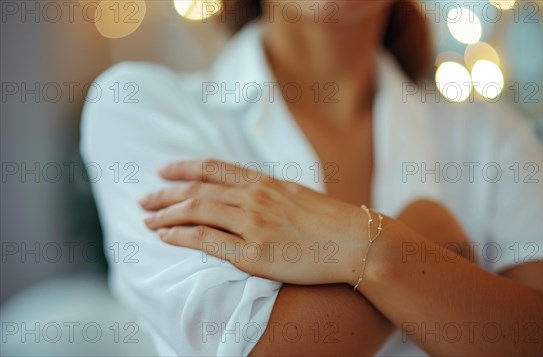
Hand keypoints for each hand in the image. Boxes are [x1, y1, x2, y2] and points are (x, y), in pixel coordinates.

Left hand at [140, 159, 367, 284]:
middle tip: (143, 199)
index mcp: (265, 181)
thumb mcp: (297, 194)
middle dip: (165, 194)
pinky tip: (166, 237)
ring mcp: (253, 224)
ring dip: (166, 215)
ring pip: (196, 212)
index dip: (183, 168)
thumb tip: (248, 191)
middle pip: (197, 190)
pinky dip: (181, 237)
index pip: (213, 168)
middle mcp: (255, 197)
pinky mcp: (255, 253)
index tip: (163, 171)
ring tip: (148, 220)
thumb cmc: (330, 219)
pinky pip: (207, 242)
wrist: (356, 240)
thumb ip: (268, 191)